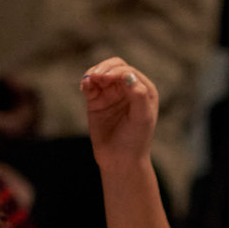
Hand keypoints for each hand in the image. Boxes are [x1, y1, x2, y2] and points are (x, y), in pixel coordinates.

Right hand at [82, 58, 160, 172]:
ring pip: (100, 73)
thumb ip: (138, 95)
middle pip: (113, 67)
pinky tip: (85, 86)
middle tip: (95, 77)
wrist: (120, 160)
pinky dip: (86, 82)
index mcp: (143, 89)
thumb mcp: (142, 117)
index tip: (106, 79)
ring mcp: (111, 93)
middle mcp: (127, 88)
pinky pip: (89, 85)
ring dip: (93, 73)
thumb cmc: (136, 140)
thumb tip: (127, 75)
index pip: (127, 71)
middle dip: (103, 69)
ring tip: (88, 81)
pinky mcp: (96, 100)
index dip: (116, 71)